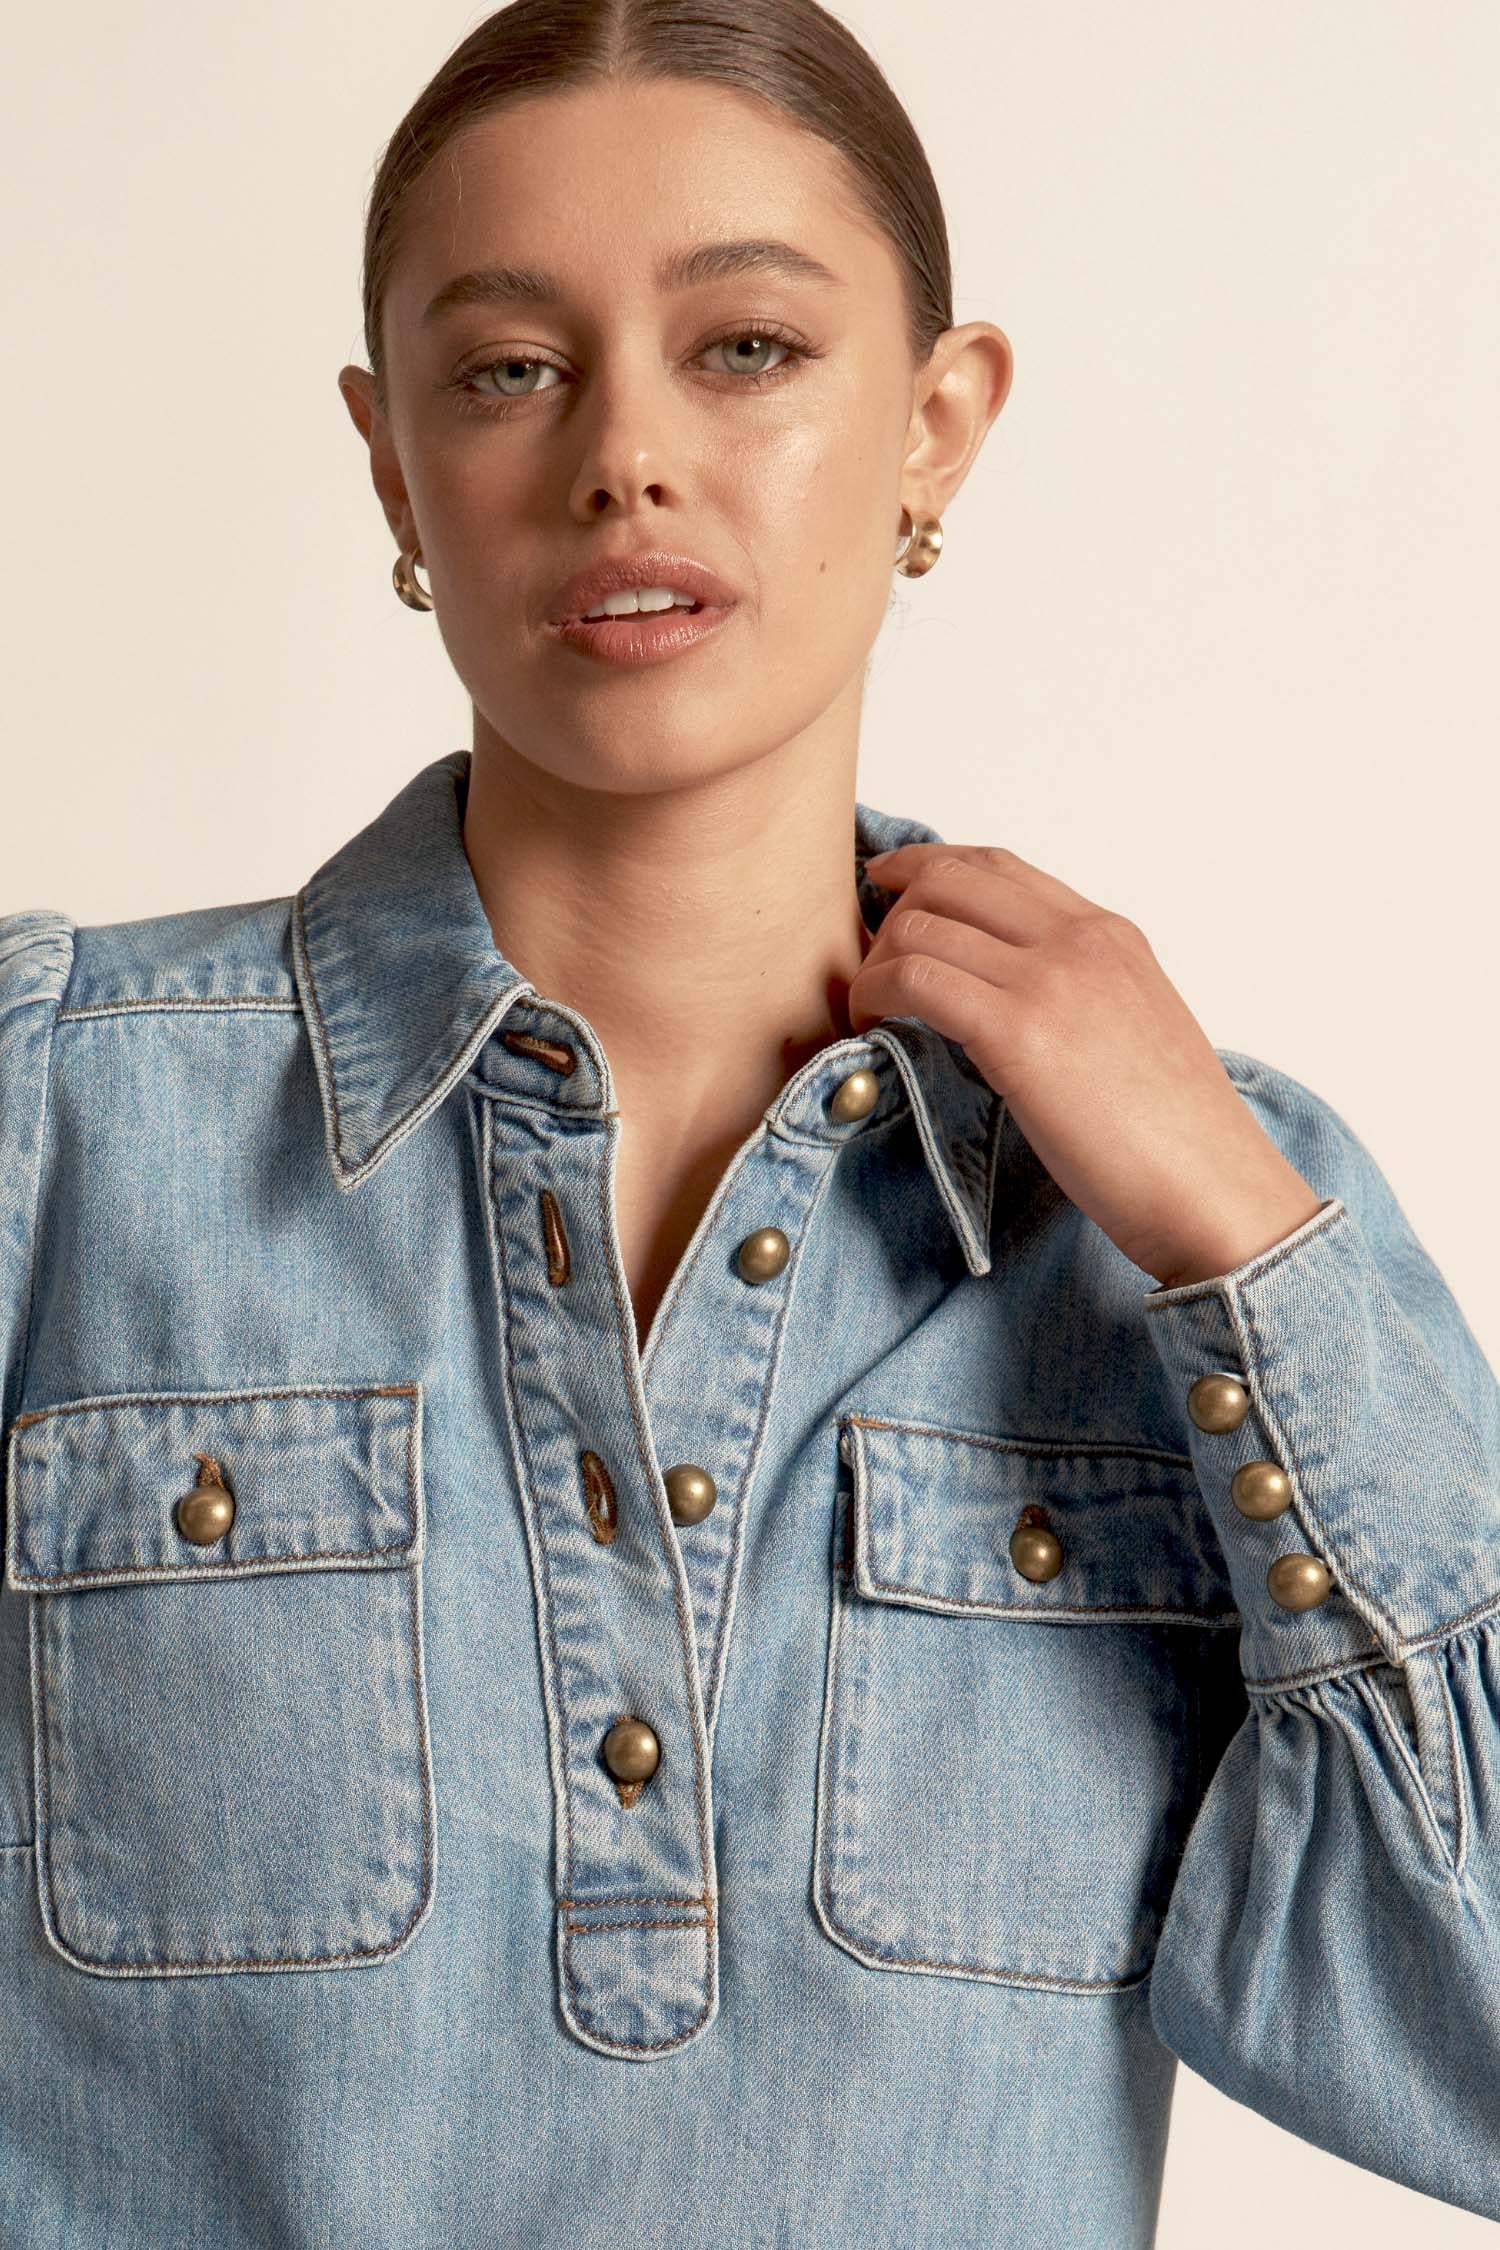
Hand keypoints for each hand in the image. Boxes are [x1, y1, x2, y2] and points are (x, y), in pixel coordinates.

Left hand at [849, 843, 1324, 1288]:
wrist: (1213, 1190)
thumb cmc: (1177, 1138)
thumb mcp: (1134, 1029)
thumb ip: (1078, 995)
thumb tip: (1006, 998)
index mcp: (1109, 935)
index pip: (999, 868)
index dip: (929, 866)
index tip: (889, 885)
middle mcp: (1079, 941)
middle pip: (949, 881)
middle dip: (890, 912)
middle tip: (866, 961)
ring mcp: (1050, 980)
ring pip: (921, 927)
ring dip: (875, 964)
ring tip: (869, 1011)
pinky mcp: (1019, 1033)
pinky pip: (915, 980)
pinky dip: (873, 996)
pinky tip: (869, 1028)